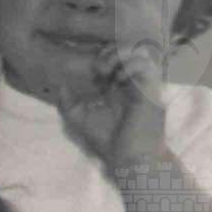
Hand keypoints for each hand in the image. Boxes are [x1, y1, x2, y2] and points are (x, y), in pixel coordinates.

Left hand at [57, 41, 166, 172]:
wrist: (130, 161)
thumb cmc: (110, 142)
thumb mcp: (81, 120)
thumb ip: (69, 104)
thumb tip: (60, 86)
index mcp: (118, 87)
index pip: (115, 58)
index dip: (103, 55)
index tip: (92, 69)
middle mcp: (132, 82)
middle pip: (127, 50)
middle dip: (111, 52)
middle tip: (99, 69)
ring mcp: (143, 85)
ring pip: (139, 54)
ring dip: (121, 57)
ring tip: (107, 71)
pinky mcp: (150, 91)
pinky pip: (146, 67)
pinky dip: (131, 67)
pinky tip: (119, 79)